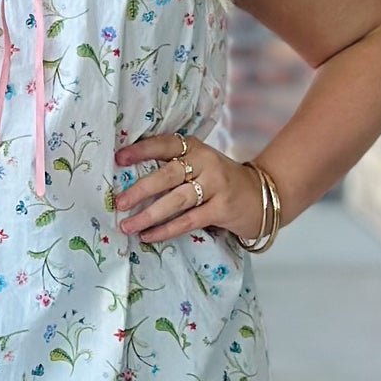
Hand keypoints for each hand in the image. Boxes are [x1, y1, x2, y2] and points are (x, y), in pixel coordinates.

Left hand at [114, 132, 265, 247]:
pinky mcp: (222, 208)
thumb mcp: (201, 165)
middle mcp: (205, 163)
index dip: (141, 150)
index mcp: (195, 148)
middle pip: (168, 175)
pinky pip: (188, 221)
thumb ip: (174, 167)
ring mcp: (216, 186)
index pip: (165, 144)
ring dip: (149, 215)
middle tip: (119, 202)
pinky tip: (149, 236)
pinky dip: (166, 230)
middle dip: (140, 189)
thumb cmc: (220, 181)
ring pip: (176, 200)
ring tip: (127, 225)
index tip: (118, 159)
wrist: (262, 195)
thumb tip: (128, 181)